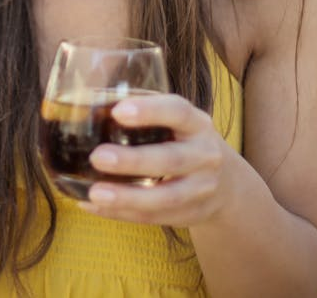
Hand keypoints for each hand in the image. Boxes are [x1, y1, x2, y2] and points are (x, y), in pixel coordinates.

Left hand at [79, 92, 233, 226]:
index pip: (178, 112)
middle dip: (133, 160)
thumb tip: (90, 99)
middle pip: (171, 160)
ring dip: (127, 197)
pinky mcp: (190, 215)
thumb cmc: (184, 140)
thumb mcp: (176, 121)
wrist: (226, 182)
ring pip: (165, 197)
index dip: (150, 111)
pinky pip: (154, 218)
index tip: (118, 111)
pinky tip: (92, 206)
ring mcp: (201, 189)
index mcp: (197, 123)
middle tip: (98, 156)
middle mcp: (205, 155)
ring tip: (95, 193)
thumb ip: (144, 109)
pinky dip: (121, 213)